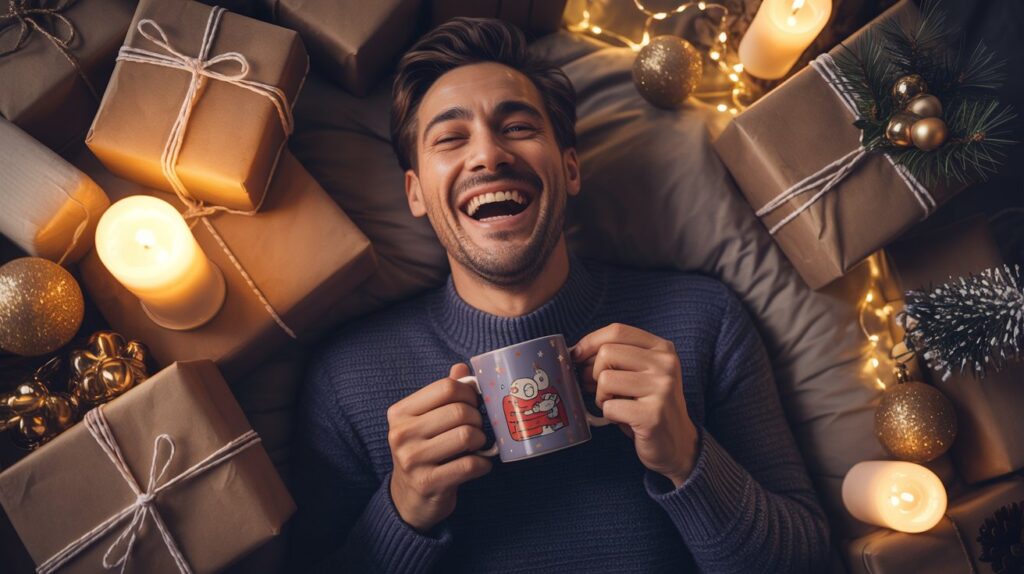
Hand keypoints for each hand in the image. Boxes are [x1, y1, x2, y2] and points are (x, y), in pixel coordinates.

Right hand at [387, 363, 492, 531]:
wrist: (408, 498)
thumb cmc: (423, 452)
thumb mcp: (425, 421)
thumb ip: (442, 394)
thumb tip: (462, 369)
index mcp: (400, 413)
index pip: (446, 387)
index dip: (469, 392)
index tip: (474, 403)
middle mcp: (401, 434)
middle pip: (459, 411)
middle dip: (477, 419)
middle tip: (477, 428)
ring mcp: (412, 460)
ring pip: (466, 435)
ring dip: (481, 440)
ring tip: (477, 445)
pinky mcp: (427, 483)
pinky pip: (469, 465)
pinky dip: (483, 464)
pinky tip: (480, 465)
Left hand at [573, 323, 698, 487]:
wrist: (678, 443)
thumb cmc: (649, 406)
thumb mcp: (641, 374)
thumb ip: (616, 358)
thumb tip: (575, 352)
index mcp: (662, 349)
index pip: (617, 331)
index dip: (590, 342)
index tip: (576, 356)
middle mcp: (665, 364)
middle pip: (606, 352)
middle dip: (593, 373)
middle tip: (600, 390)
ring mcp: (662, 388)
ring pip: (605, 379)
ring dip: (602, 396)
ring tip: (616, 405)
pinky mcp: (653, 415)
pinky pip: (610, 407)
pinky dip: (609, 415)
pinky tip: (624, 419)